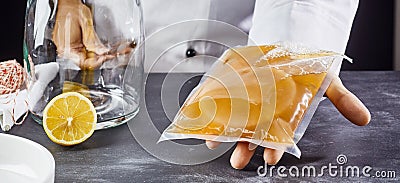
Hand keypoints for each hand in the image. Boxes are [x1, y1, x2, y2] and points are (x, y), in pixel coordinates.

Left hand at [205, 47, 370, 168]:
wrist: (289, 46)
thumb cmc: (306, 68)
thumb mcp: (326, 81)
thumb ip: (342, 100)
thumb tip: (363, 119)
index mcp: (286, 115)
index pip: (280, 137)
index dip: (275, 148)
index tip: (271, 158)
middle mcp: (266, 112)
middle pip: (254, 135)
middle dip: (246, 148)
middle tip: (238, 161)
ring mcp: (250, 101)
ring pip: (236, 121)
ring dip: (226, 134)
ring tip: (215, 143)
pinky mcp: (238, 88)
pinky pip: (224, 101)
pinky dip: (215, 108)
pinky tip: (207, 116)